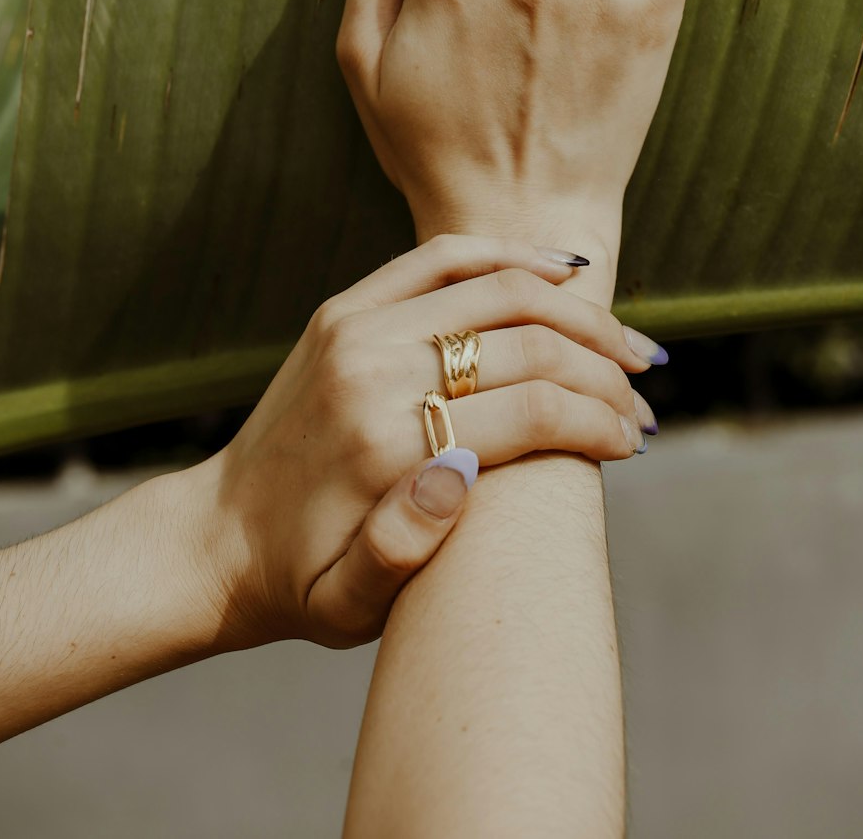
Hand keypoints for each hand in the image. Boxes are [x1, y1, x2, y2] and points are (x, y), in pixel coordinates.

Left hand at [191, 235, 662, 653]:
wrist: (215, 537)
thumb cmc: (299, 583)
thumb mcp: (348, 606)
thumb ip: (405, 548)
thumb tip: (464, 470)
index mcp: (384, 445)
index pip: (530, 407)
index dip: (599, 420)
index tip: (635, 442)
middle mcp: (371, 369)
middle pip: (525, 340)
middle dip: (603, 365)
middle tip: (647, 393)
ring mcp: (355, 325)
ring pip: (495, 285)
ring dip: (576, 308)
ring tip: (627, 341)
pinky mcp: (346, 306)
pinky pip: (443, 257)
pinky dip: (511, 256)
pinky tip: (563, 272)